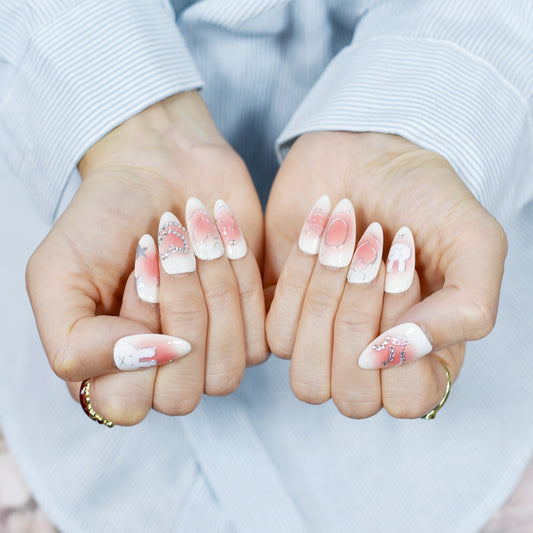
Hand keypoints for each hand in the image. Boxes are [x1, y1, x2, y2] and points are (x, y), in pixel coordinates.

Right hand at [26, 91, 267, 424]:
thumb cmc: (106, 217)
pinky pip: (260, 338)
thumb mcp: (57, 274)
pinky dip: (242, 280)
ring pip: (227, 371)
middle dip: (179, 312)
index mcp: (109, 370)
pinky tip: (223, 238)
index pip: (128, 404)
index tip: (137, 274)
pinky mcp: (251, 327)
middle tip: (167, 252)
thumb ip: (74, 343)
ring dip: (213, 293)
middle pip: (183, 395)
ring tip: (194, 237)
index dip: (135, 344)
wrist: (160, 166)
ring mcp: (209, 353)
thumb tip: (148, 360)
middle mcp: (162, 372)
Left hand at [265, 131, 506, 417]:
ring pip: (306, 375)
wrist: (366, 154)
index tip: (404, 274)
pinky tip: (318, 232)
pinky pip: (275, 336)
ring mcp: (323, 344)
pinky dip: (298, 278)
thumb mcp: (473, 243)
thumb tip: (402, 353)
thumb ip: (464, 310)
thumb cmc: (424, 198)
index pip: (405, 401)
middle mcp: (371, 361)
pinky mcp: (284, 318)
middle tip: (371, 251)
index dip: (399, 348)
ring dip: (324, 299)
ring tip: (344, 238)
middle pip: (350, 397)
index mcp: (424, 357)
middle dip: (357, 320)